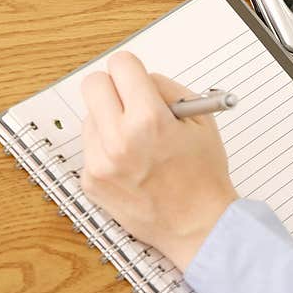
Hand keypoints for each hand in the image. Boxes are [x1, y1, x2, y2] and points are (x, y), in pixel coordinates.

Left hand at [80, 51, 237, 270]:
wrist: (197, 227)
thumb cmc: (203, 179)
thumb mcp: (201, 124)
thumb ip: (169, 92)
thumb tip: (142, 79)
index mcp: (149, 120)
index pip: (121, 65)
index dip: (133, 72)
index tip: (138, 82)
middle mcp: (119, 139)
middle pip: (93, 84)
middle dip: (114, 89)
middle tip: (131, 105)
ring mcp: (100, 162)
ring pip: (89, 116)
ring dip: (109, 121)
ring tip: (137, 145)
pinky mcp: (91, 181)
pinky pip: (90, 147)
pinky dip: (106, 150)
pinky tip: (131, 166)